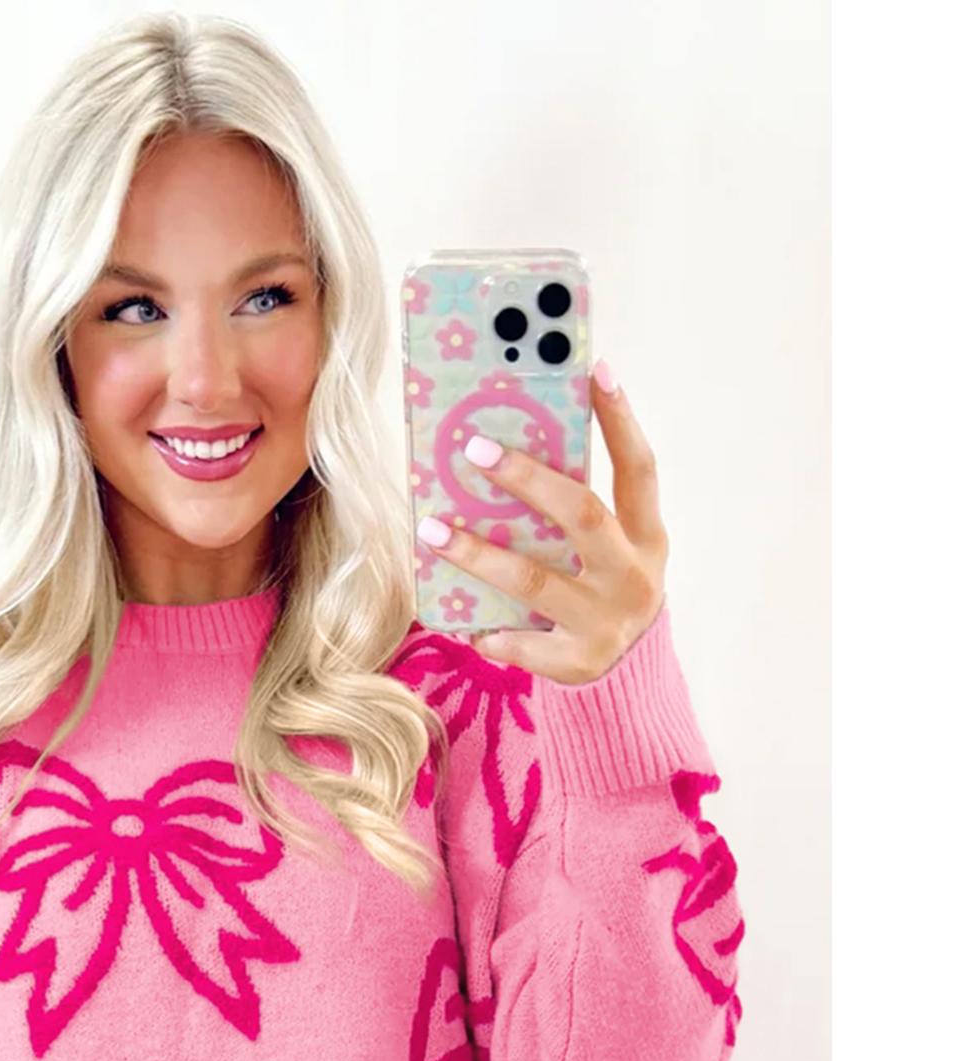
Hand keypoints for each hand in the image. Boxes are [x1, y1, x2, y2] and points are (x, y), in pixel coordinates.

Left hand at [416, 365, 668, 684]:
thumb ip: (574, 510)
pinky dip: (491, 632)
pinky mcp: (578, 661)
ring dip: (478, 555)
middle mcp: (632, 575)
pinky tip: (463, 622)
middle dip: (528, 480)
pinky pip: (523, 643)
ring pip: (534, 581)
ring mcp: (607, 621)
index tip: (596, 370)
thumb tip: (506, 447)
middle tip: (474, 449)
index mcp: (646, 537)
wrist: (627, 672)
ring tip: (431, 530)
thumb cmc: (601, 589)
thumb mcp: (608, 548)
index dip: (621, 421)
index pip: (639, 469)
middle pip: (582, 515)